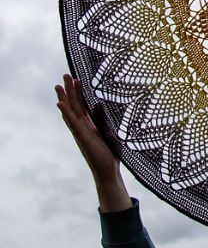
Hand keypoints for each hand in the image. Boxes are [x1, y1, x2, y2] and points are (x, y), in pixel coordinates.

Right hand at [55, 74, 131, 210]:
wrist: (108, 172)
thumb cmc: (108, 154)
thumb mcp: (106, 131)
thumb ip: (101, 118)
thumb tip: (99, 104)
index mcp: (88, 126)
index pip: (81, 105)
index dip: (77, 92)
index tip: (75, 78)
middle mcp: (81, 128)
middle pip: (74, 105)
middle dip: (69, 90)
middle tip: (64, 75)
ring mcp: (80, 133)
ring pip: (71, 112)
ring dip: (64, 98)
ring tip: (58, 85)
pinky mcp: (82, 138)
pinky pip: (72, 123)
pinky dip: (65, 112)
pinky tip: (60, 104)